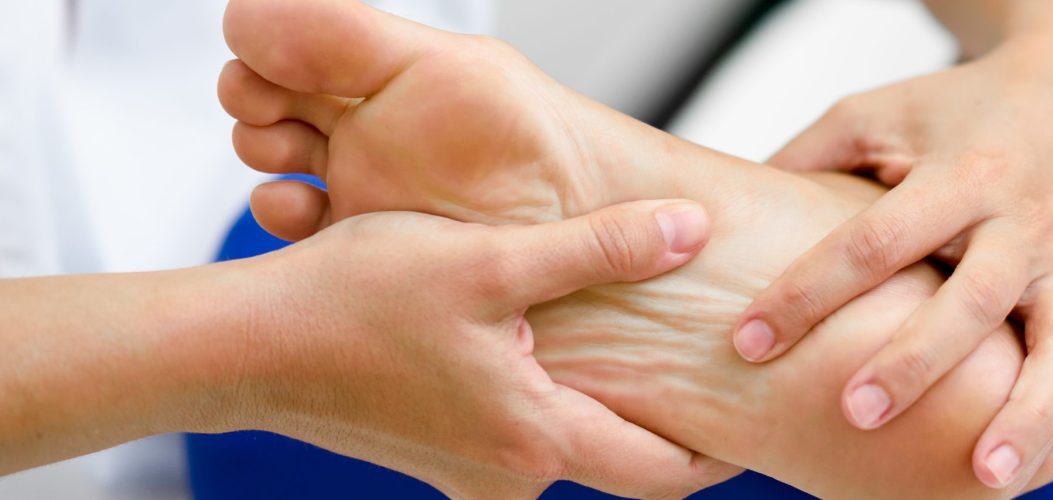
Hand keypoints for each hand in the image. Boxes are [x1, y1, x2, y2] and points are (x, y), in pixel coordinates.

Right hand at [236, 200, 736, 498]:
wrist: (243, 348)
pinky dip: (547, 405)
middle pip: (623, 466)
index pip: (666, 473)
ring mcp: (468, 474)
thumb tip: (687, 234)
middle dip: (670, 433)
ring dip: (604, 411)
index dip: (718, 449)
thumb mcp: (492, 261)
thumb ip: (600, 250)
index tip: (750, 412)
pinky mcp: (437, 456)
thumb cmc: (353, 303)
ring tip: (631, 352)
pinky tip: (540, 347)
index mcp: (536, 439)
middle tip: (706, 381)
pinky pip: (519, 440)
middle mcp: (508, 476)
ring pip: (568, 451)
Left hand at [734, 27, 1052, 493]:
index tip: (747, 341)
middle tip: (856, 414)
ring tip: (983, 478)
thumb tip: (718, 214)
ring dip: (1025, 416)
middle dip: (917, 360)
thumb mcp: (885, 111)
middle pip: (974, 299)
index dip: (809, 291)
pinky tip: (1027, 477)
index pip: (876, 239)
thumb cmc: (967, 109)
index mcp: (960, 172)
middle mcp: (1024, 221)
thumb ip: (810, 157)